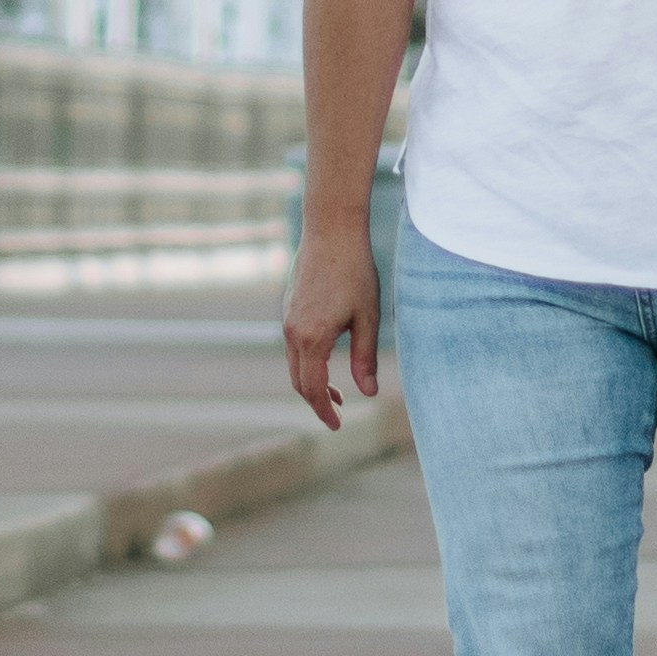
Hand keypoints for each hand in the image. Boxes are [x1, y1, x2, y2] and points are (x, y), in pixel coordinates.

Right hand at [283, 228, 382, 429]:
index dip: (324, 410)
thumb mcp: (368, 318)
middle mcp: (292, 332)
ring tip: (337, 392)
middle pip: (299, 381)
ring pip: (294, 364)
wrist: (331, 230)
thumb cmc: (355, 271)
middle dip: (317, 401)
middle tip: (339, 412)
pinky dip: (306, 363)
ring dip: (312, 382)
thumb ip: (365, 358)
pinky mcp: (288, 308)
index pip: (313, 388)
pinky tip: (326, 358)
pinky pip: (292, 346)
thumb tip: (368, 393)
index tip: (337, 425)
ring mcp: (287, 319)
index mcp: (312, 338)